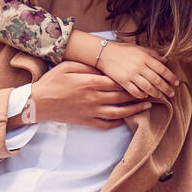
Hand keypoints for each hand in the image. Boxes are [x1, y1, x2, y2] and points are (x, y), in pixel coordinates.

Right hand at [28, 61, 152, 129]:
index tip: (142, 78)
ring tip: (147, 106)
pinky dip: (118, 122)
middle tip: (153, 91)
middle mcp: (94, 98)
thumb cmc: (52, 82)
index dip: (131, 81)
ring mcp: (91, 112)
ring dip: (135, 109)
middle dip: (139, 94)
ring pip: (119, 112)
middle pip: (122, 97)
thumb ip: (87, 66)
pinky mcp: (86, 121)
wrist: (38, 103)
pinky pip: (106, 124)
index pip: (117, 82)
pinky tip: (126, 118)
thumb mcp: (67, 67)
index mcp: (90, 83)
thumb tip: (103, 67)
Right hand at [95, 40, 177, 99]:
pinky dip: (141, 95)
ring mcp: (131, 75)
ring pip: (147, 87)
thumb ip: (153, 54)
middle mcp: (139, 66)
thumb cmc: (123, 50)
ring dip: (156, 93)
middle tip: (172, 94)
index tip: (176, 83)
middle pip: (157, 80)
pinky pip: (134, 91)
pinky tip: (145, 96)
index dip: (171, 77)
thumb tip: (166, 61)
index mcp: (145, 57)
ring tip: (161, 97)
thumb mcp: (140, 48)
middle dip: (166, 88)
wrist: (104, 53)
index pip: (162, 69)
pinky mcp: (122, 81)